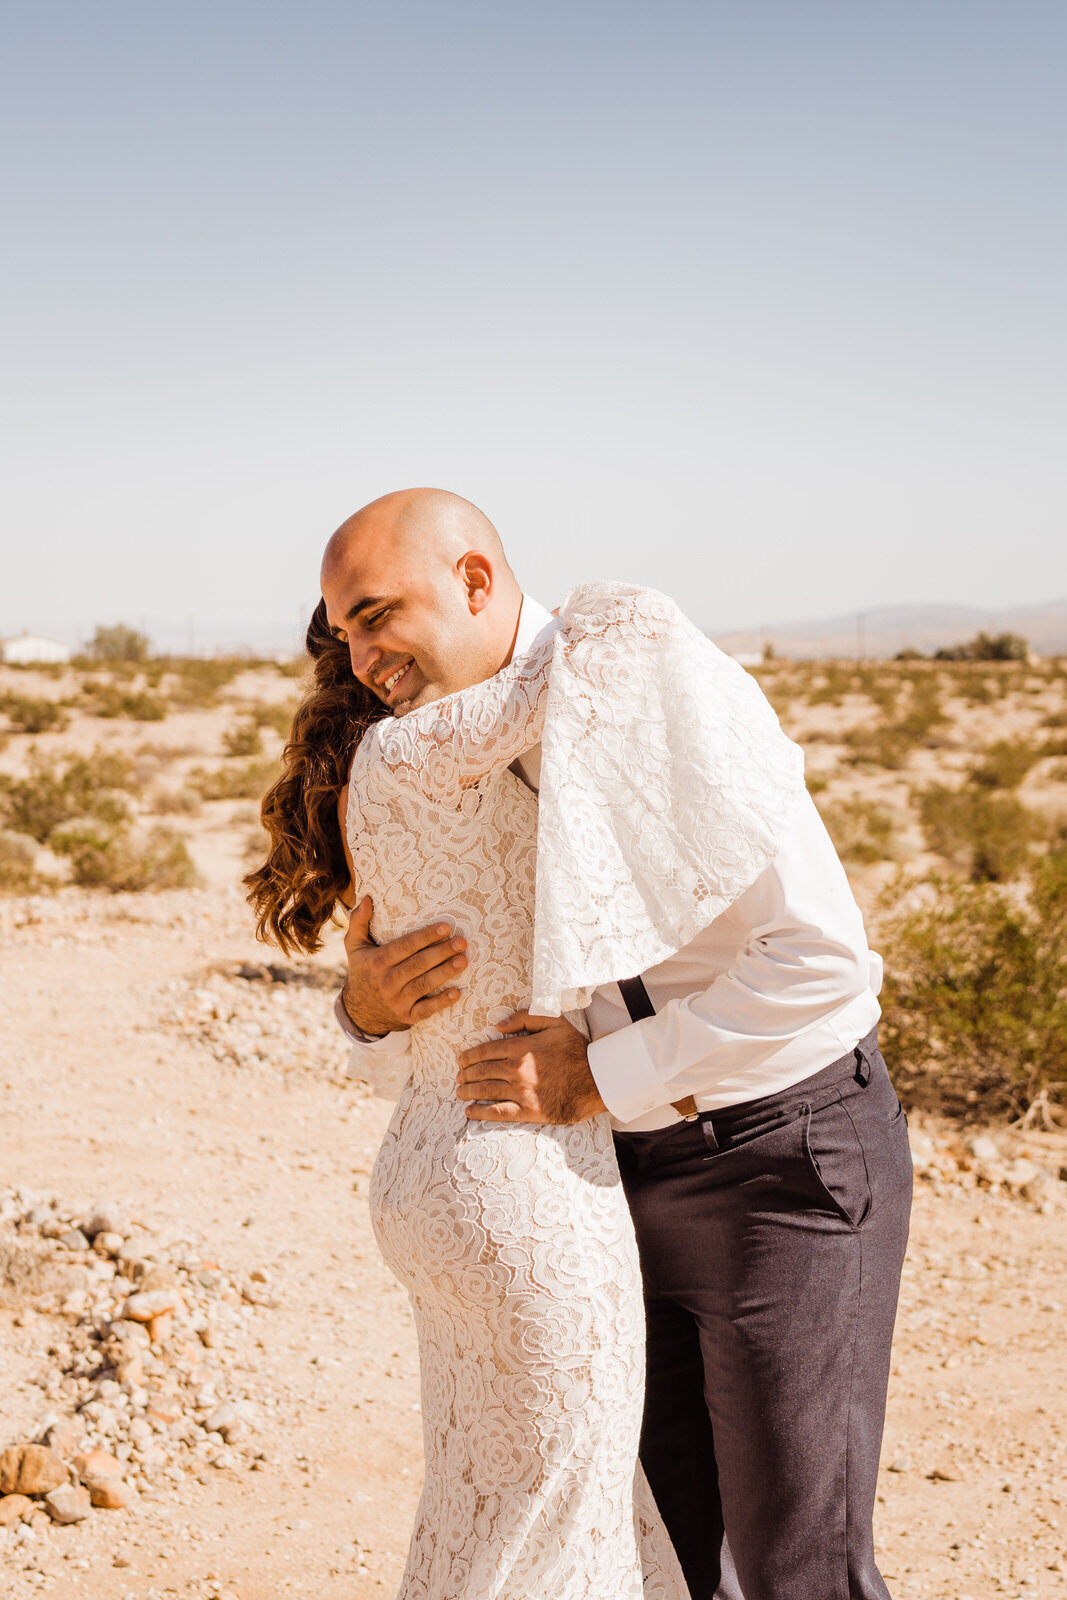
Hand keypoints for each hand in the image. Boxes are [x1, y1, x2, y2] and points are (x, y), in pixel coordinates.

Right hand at [341, 897, 466, 1035]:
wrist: (359, 1011)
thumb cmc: (362, 971)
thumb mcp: (354, 947)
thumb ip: (358, 922)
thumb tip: (366, 898)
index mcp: (376, 962)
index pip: (404, 947)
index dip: (425, 937)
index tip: (445, 927)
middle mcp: (386, 981)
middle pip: (418, 964)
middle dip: (441, 952)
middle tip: (462, 942)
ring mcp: (397, 1001)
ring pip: (424, 985)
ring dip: (445, 972)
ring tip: (463, 960)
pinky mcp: (407, 1016)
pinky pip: (426, 1010)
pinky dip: (441, 1002)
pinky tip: (457, 992)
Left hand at [456, 1013, 605, 1123]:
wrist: (597, 1079)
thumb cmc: (576, 1050)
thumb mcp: (554, 1022)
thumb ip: (525, 1017)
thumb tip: (499, 1025)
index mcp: (520, 1047)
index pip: (485, 1051)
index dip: (469, 1056)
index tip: (461, 1059)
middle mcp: (516, 1070)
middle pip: (481, 1071)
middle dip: (465, 1074)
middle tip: (458, 1076)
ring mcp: (520, 1092)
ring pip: (485, 1091)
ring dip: (468, 1091)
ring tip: (460, 1092)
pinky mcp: (528, 1111)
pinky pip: (498, 1113)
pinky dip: (480, 1113)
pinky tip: (470, 1112)